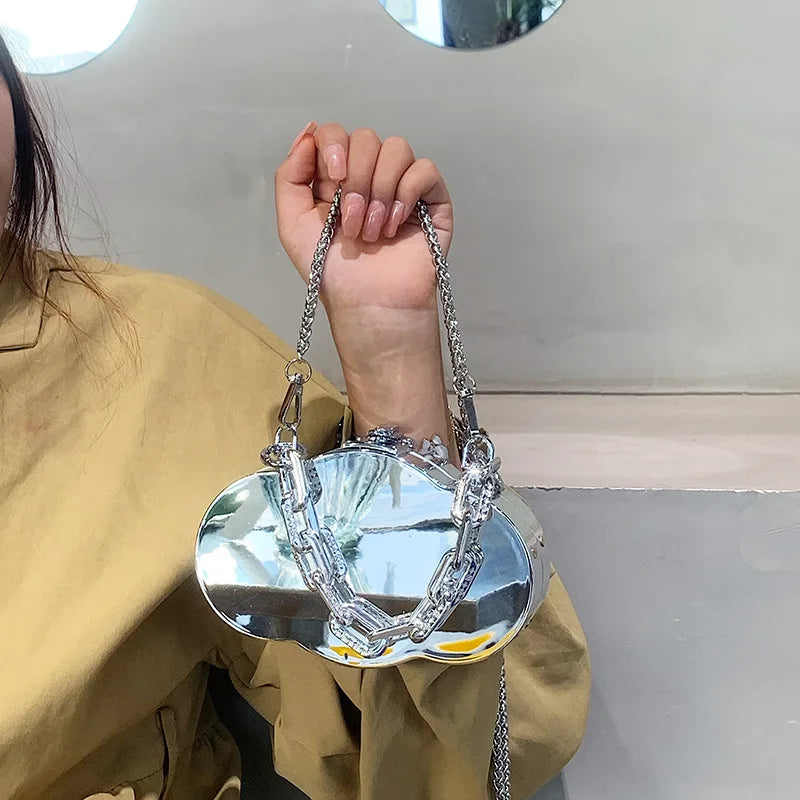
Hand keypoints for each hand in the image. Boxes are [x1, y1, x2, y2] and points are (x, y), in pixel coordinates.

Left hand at [274, 122, 454, 450]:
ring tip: (373, 232)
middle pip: (367, 137)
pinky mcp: (432, 199)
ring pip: (397, 148)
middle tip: (352, 224)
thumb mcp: (292, 223)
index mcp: (338, 175)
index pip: (336, 132)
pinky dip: (406, 194)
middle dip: (356, 180)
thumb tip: (309, 131)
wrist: (368, 303)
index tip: (332, 182)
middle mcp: (371, 173)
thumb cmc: (332, 271)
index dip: (333, 148)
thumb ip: (290, 175)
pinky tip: (395, 225)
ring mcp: (403, 184)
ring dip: (379, 191)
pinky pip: (424, 169)